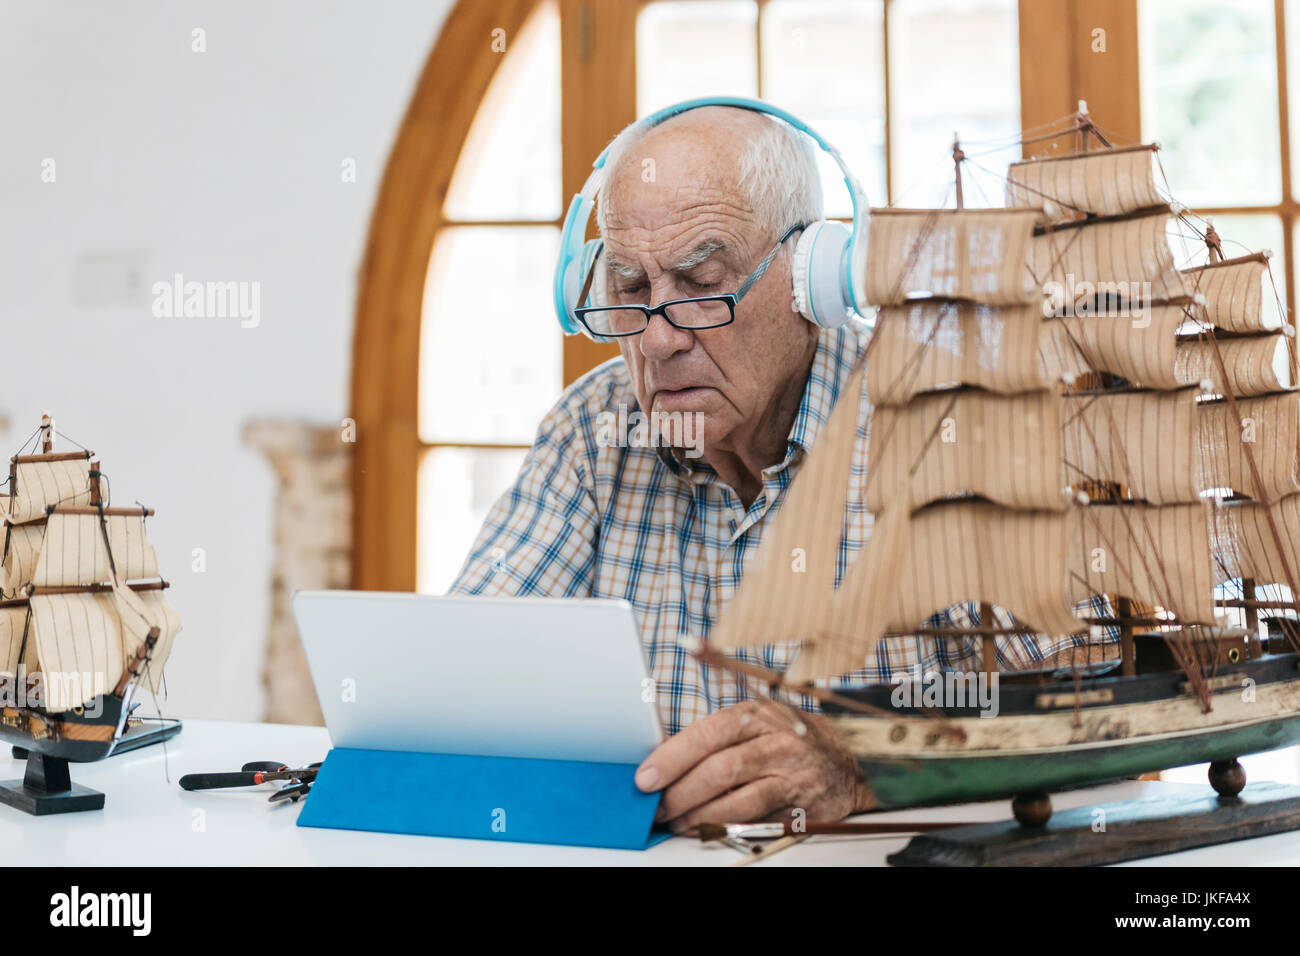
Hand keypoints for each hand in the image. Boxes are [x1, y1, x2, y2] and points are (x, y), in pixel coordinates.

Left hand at [634, 698, 875, 833]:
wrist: (847, 759)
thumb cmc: (788, 737)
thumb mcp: (756, 721)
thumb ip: (715, 736)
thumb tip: (663, 760)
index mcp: (757, 716)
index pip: (708, 734)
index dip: (672, 757)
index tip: (645, 777)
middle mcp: (777, 743)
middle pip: (720, 770)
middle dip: (680, 793)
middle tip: (656, 807)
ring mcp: (792, 777)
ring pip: (738, 801)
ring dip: (698, 817)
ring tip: (676, 821)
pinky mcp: (802, 809)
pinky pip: (758, 824)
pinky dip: (726, 829)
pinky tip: (705, 829)